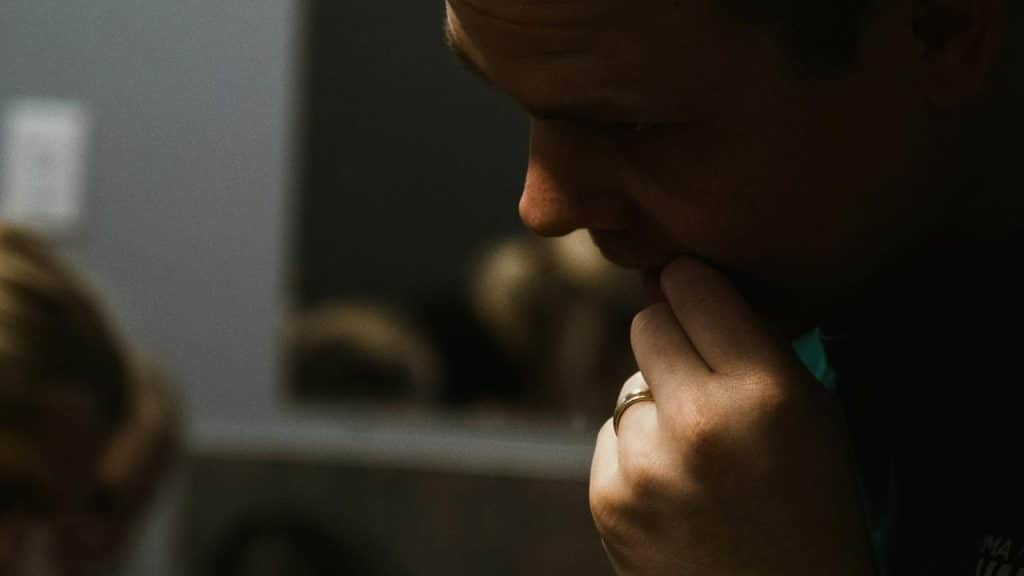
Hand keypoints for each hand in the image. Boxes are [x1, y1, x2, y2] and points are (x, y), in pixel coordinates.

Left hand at [590, 257, 873, 574]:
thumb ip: (752, 342)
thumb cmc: (812, 505)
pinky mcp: (610, 500)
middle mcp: (701, 422)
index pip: (689, 283)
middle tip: (701, 377)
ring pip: (628, 385)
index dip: (692, 288)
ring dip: (657, 406)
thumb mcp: (815, 413)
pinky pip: (612, 439)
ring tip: (701, 459)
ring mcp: (647, 465)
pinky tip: (677, 492)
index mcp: (767, 391)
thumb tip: (670, 278)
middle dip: (671, 340)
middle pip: (647, 323)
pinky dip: (636, 455)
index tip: (696, 295)